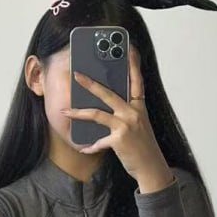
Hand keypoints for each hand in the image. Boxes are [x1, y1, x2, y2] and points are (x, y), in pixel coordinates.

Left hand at [60, 47, 167, 180]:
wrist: (152, 168)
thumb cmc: (143, 146)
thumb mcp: (139, 125)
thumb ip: (126, 112)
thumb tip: (107, 105)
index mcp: (139, 107)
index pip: (136, 81)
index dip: (133, 64)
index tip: (128, 48)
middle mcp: (133, 113)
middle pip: (108, 93)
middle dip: (90, 83)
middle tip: (76, 75)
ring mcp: (126, 125)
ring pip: (97, 115)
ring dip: (78, 113)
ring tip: (64, 111)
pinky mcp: (119, 140)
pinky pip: (98, 141)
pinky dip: (90, 147)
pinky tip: (84, 149)